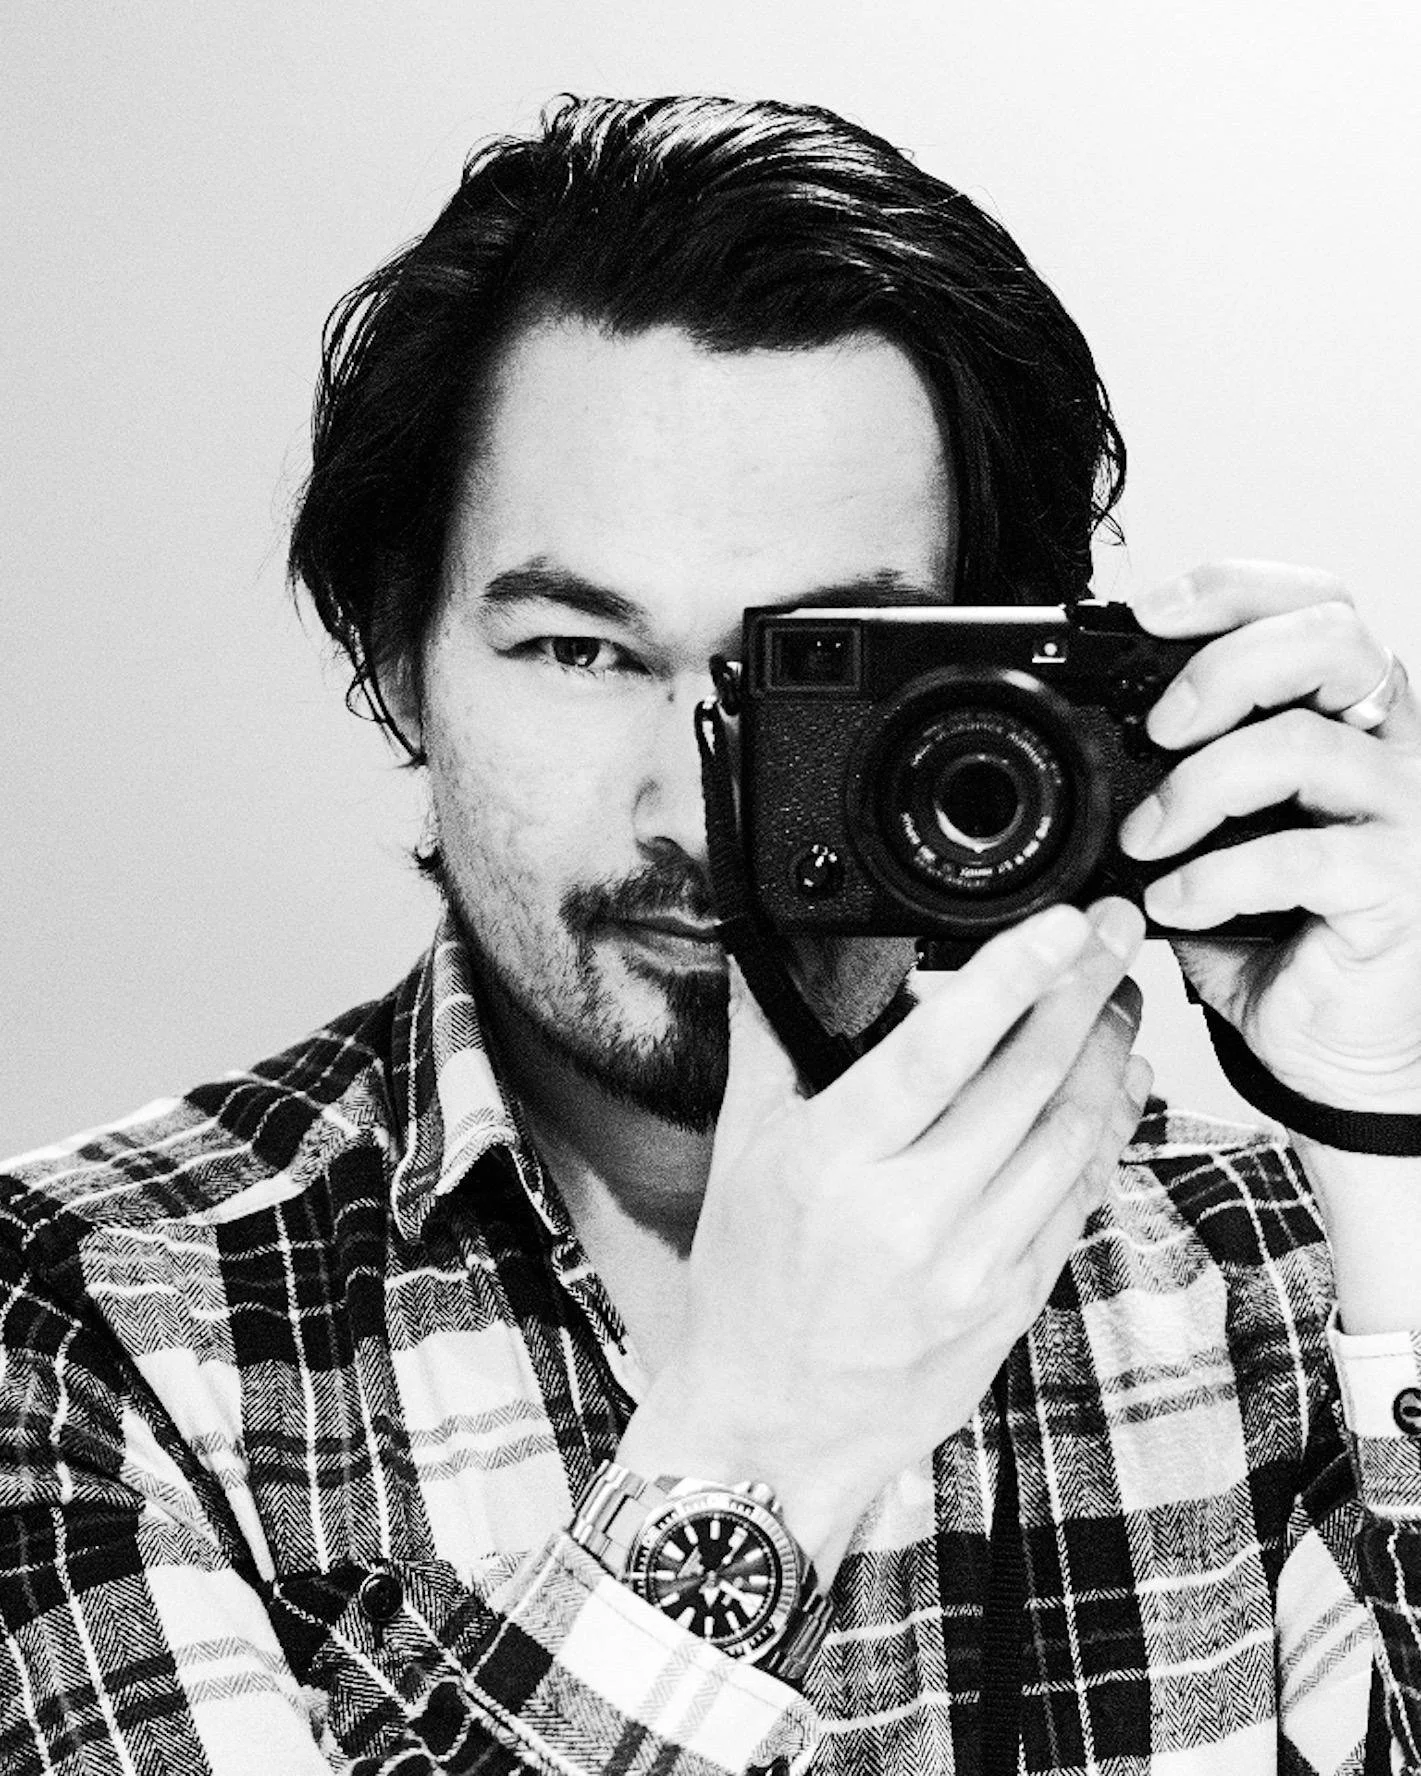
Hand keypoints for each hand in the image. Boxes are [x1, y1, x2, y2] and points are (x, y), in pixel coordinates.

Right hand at [615, 897, 1149, 1580]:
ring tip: (1120, 993)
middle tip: (1113, 929)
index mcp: (832, 1163)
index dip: (1009, 979)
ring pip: (1070, 1136)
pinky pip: (1078, 1200)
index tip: (1059, 923)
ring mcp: (971, 1266)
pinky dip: (1106, 1134)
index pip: (937, 1052)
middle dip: (1084, 991)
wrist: (773, 1428)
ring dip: (1107, 1054)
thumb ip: (766, 1045)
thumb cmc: (750, 1288)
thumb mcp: (740, 1158)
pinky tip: (1118, 1086)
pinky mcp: (1012, 1303)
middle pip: (1026, 1081)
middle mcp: (908, 1214)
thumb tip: (766, 951)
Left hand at [1120, 562, 1420, 1113]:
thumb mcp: (1219, 839)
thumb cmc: (1282, 934)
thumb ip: (1178, 784)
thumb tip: (1084, 744)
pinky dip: (1216, 877)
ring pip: (1303, 744)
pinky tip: (1176, 904)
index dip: (1232, 591)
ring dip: (1197, 787)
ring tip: (1146, 839)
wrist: (1336, 1043)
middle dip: (1222, 667)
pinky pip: (1301, 857)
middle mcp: (1391, 749)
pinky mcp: (1396, 886)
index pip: (1315, 607)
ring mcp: (1405, 814)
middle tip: (1157, 728)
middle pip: (1329, 639)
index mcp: (1350, 717)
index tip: (1145, 613)